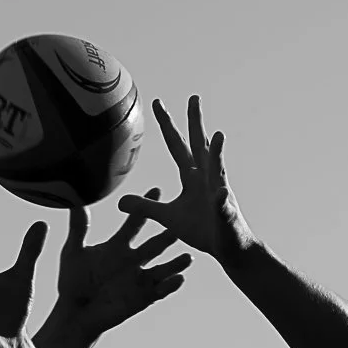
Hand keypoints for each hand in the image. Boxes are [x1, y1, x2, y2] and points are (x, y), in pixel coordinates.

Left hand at [51, 187, 193, 338]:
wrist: (75, 312)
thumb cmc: (73, 281)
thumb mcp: (74, 252)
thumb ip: (78, 228)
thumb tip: (74, 201)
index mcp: (118, 246)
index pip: (135, 223)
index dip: (144, 208)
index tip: (157, 189)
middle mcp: (133, 260)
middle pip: (154, 244)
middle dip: (167, 234)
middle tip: (181, 223)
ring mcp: (140, 279)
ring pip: (163, 268)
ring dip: (175, 263)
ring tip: (188, 256)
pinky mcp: (143, 297)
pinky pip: (160, 290)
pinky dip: (170, 285)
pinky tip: (179, 279)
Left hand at [117, 96, 255, 264]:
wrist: (227, 250)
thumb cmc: (201, 230)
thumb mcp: (167, 217)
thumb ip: (146, 207)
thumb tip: (120, 201)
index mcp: (192, 177)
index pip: (177, 146)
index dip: (167, 126)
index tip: (157, 103)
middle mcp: (207, 179)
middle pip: (199, 146)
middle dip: (196, 123)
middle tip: (193, 97)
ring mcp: (219, 194)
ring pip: (217, 171)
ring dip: (217, 154)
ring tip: (218, 135)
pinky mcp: (225, 215)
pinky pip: (223, 207)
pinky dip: (222, 201)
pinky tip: (222, 194)